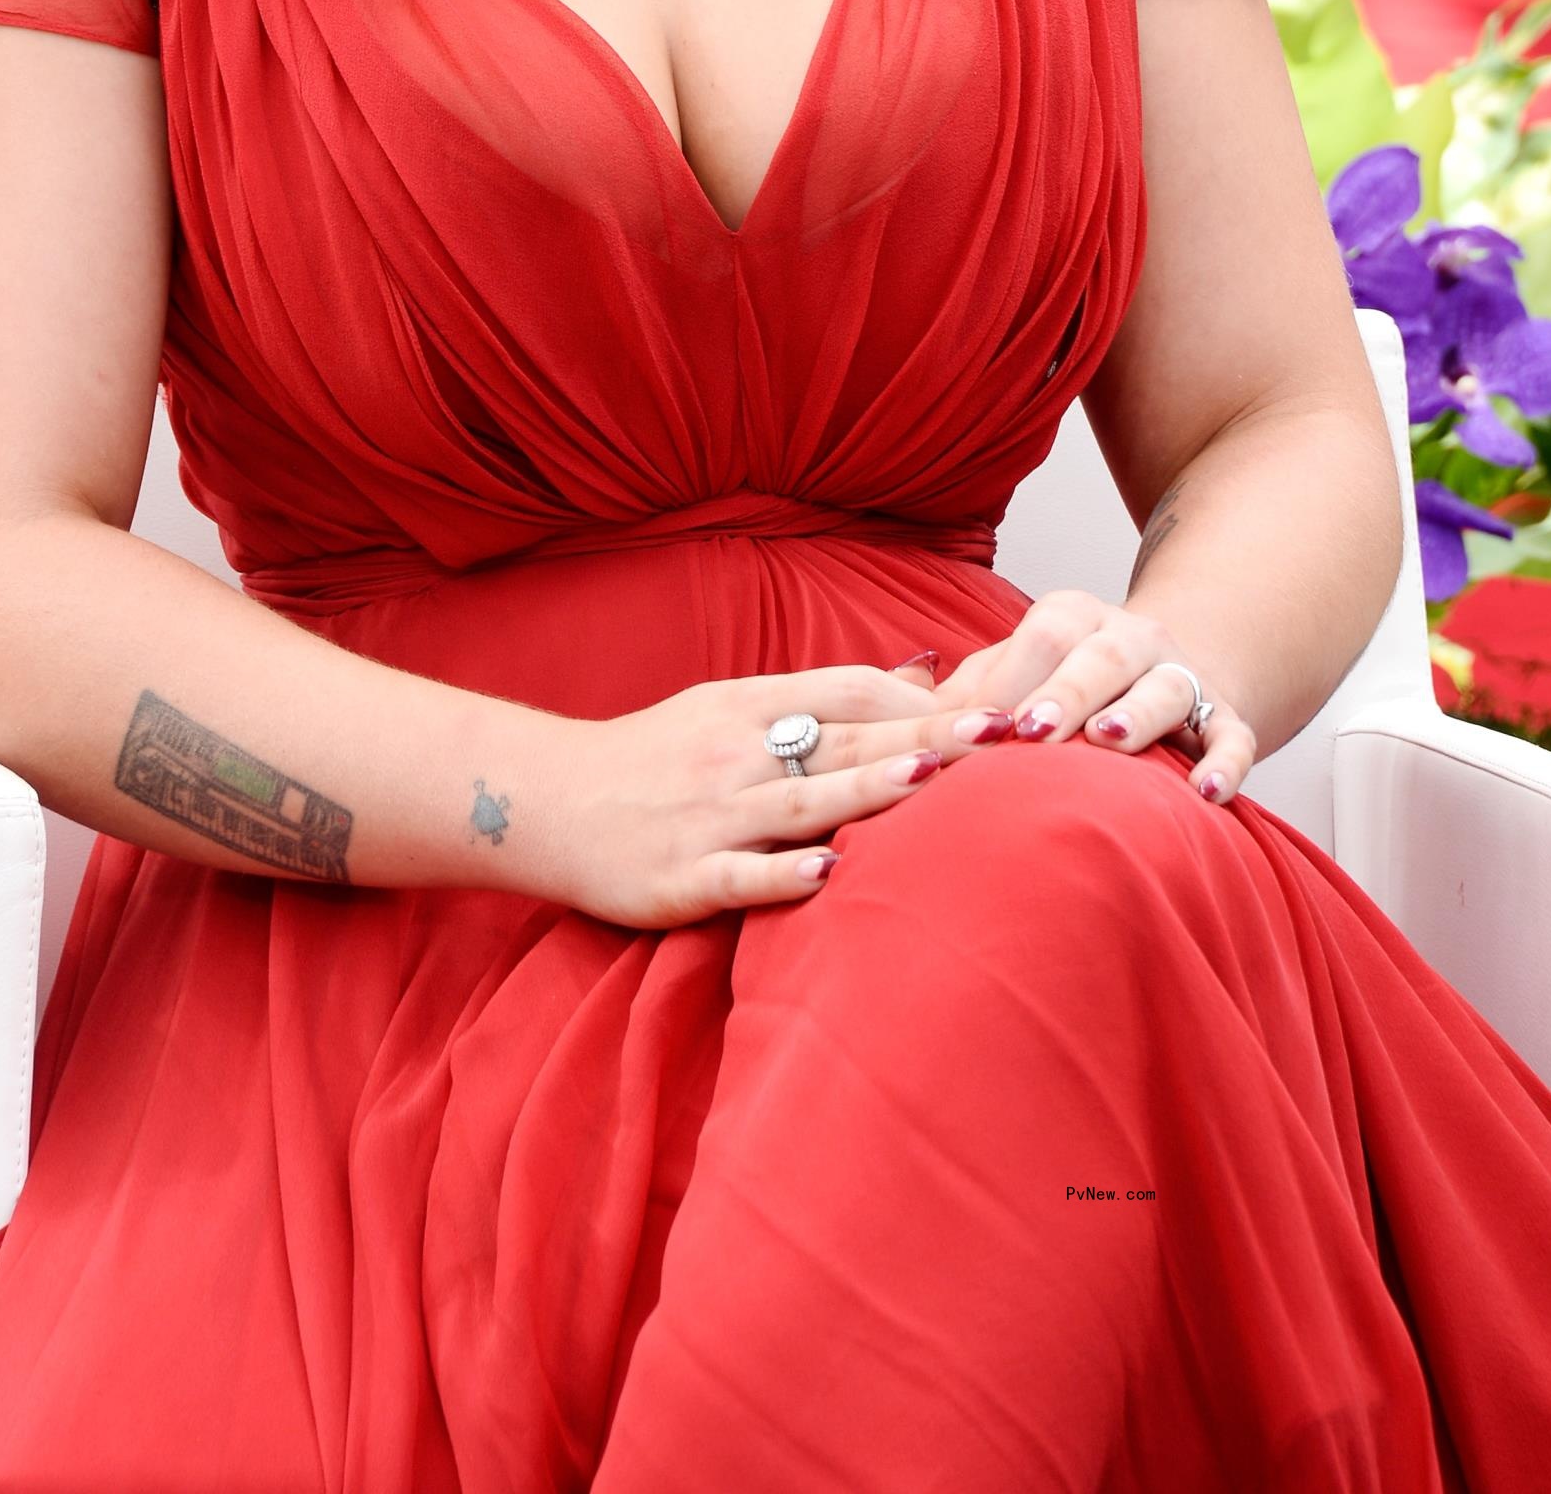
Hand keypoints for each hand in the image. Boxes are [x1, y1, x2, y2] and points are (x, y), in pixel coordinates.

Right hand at [543, 663, 1020, 930]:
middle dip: (926, 737)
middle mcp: (733, 754)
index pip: (844, 690)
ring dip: (870, 791)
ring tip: (934, 779)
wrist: (547, 800)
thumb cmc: (654, 757)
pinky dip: (782, 874)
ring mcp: (707, 815)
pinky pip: (737, 874)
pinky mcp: (679, 877)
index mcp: (746, 708)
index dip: (919, 698)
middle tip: (1004, 735)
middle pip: (840, 741)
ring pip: (799, 800)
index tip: (993, 704)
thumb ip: (819, 698)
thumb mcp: (730, 708)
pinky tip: (828, 877)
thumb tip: (919, 673)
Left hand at [891, 594, 1255, 806]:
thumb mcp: (1014, 676)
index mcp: (1071, 617)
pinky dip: (1224, 762)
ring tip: (1109, 742)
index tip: (972, 727)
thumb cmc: (1061, 685)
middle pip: (1099, 655)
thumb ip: (964, 695)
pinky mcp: (1227, 717)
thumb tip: (896, 718)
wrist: (1160, 677)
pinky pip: (1233, 735)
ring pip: (1166, 686)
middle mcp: (1130, 636)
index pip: (1038, 638)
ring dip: (1138, 714)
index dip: (1008, 680)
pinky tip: (1206, 792)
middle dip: (1065, 692)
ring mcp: (1182, 673)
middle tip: (1030, 733)